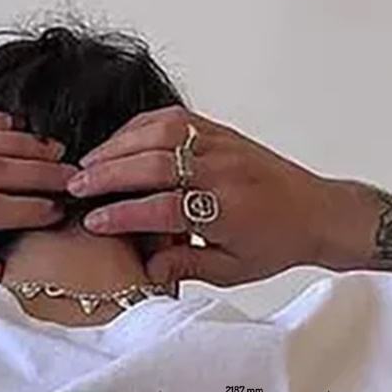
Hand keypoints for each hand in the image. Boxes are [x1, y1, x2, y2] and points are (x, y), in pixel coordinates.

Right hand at [68, 106, 354, 286]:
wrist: (317, 212)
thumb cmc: (275, 244)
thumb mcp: (233, 270)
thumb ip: (187, 267)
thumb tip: (147, 271)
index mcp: (226, 210)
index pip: (164, 208)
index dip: (125, 215)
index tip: (94, 223)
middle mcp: (222, 171)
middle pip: (155, 163)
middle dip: (109, 174)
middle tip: (74, 186)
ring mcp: (221, 145)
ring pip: (161, 134)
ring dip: (118, 146)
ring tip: (88, 164)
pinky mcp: (221, 132)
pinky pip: (175, 120)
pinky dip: (141, 127)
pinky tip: (119, 142)